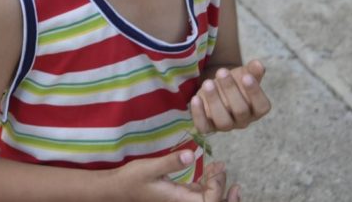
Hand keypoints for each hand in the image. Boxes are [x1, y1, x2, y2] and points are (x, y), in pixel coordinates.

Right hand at [113, 150, 240, 201]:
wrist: (118, 189)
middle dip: (226, 197)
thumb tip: (190, 154)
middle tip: (233, 182)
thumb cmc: (132, 180)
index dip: (218, 189)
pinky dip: (207, 184)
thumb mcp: (150, 168)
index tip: (217, 168)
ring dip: (218, 188)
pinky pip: (198, 193)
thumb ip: (171, 162)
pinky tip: (210, 169)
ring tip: (221, 167)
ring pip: (207, 200)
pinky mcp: (178, 194)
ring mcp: (181, 200)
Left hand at [191, 59, 270, 133]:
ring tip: (208, 82)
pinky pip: (203, 127)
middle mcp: (243, 120)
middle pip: (241, 111)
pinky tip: (195, 98)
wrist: (216, 88)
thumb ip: (252, 71)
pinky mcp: (208, 126)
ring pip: (223, 122)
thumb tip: (258, 64)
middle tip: (222, 71)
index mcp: (255, 109)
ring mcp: (225, 125)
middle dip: (231, 90)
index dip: (255, 93)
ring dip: (215, 101)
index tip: (246, 76)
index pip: (262, 107)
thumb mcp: (244, 74)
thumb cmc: (235, 83)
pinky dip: (199, 114)